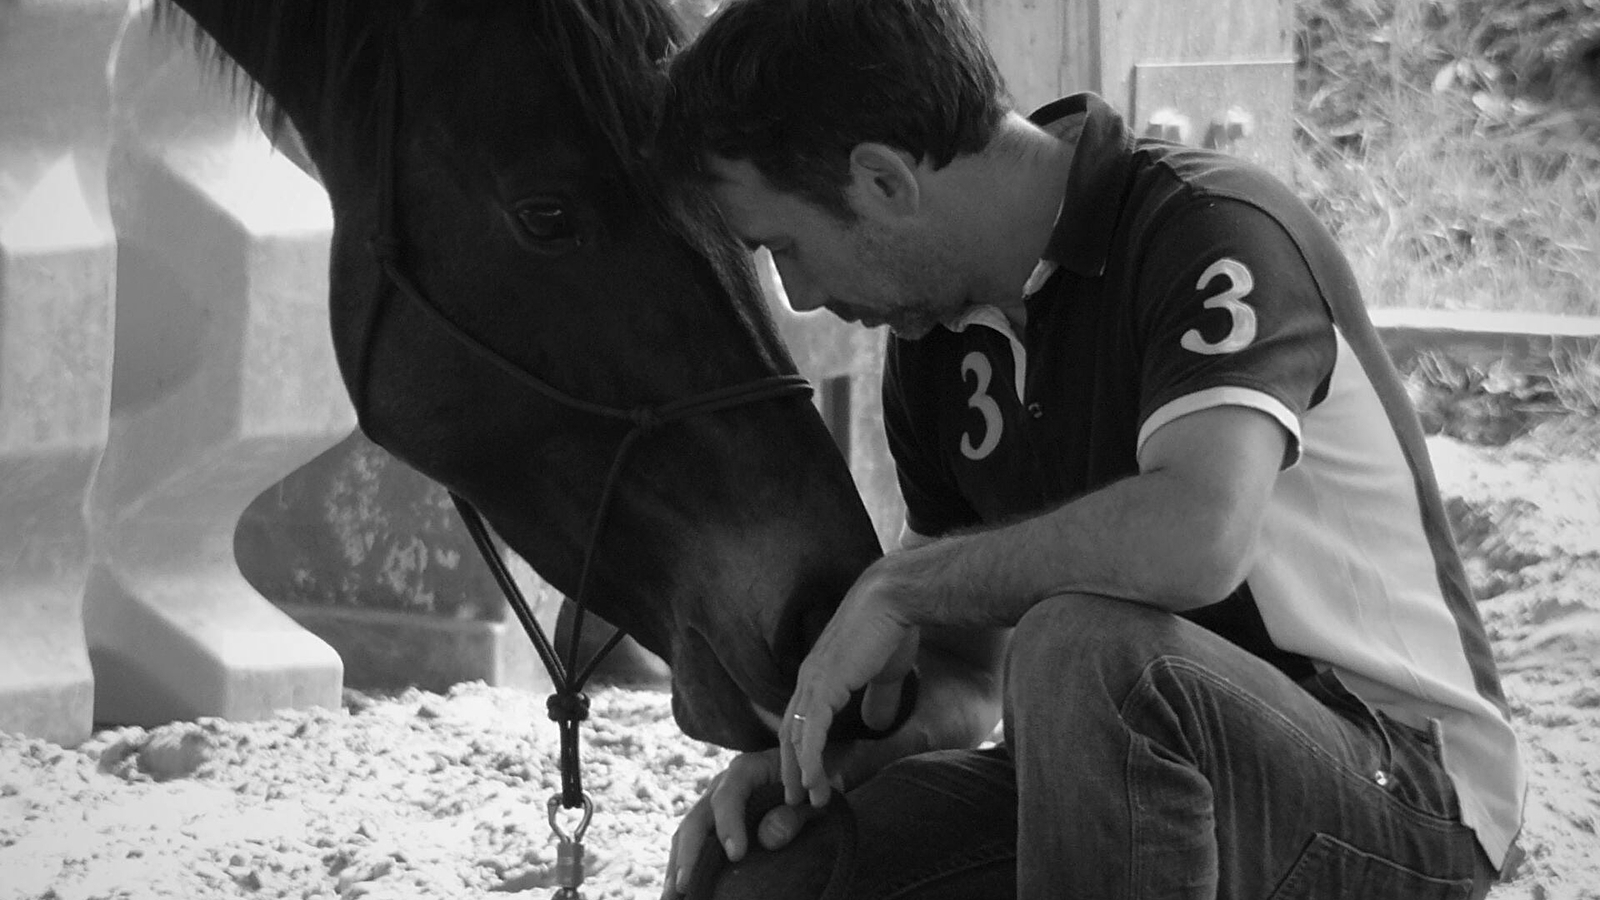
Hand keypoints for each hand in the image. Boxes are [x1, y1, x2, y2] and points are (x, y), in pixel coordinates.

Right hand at [660, 749, 817, 897]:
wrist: (808, 777)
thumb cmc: (812, 786)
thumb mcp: (811, 795)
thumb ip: (794, 813)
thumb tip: (768, 838)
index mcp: (747, 770)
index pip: (729, 796)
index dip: (729, 824)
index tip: (736, 855)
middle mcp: (722, 785)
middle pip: (698, 817)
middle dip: (690, 853)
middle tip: (687, 885)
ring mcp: (713, 804)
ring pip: (686, 833)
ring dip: (678, 865)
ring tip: (671, 897)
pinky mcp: (712, 823)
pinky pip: (690, 843)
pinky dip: (682, 866)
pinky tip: (678, 892)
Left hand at [781, 560, 920, 808]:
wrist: (894, 597)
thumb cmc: (892, 626)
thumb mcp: (885, 672)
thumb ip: (878, 696)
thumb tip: (877, 722)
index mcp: (820, 674)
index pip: (801, 721)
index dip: (803, 751)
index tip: (810, 779)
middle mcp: (809, 679)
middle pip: (790, 733)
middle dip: (793, 769)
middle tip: (798, 800)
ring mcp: (813, 681)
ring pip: (796, 737)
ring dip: (800, 772)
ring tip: (807, 800)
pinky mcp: (824, 684)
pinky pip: (810, 731)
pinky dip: (809, 759)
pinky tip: (812, 781)